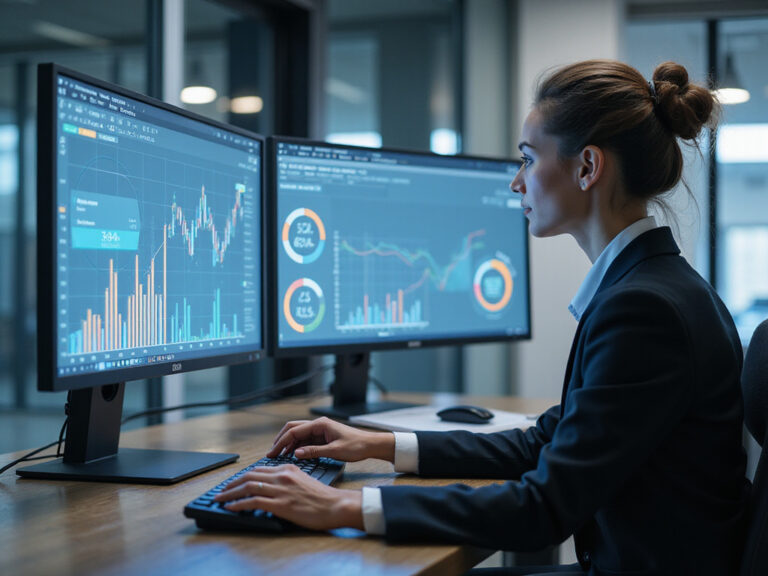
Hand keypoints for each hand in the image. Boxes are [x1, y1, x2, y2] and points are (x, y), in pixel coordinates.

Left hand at [213, 464, 362, 530]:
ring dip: (229, 493)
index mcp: (287, 469)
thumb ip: (287, 480)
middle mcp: (282, 476)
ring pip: (248, 487)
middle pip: (249, 476)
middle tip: (221, 491)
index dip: (242, 477)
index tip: (233, 483)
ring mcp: (281, 490)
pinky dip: (238, 504)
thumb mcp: (303, 480)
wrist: (335, 505)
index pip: (258, 469)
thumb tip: (273, 486)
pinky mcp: (281, 505)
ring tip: (219, 498)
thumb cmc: (322, 497)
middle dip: (231, 484)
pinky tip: (231, 507)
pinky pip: (253, 502)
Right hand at [267, 417, 394, 462]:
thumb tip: (295, 453)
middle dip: (281, 440)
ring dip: (288, 444)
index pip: (294, 431)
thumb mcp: (334, 451)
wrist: (370, 445)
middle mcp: (318, 424)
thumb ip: (314, 452)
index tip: (272, 452)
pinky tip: (292, 455)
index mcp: (320, 424)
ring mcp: (320, 430)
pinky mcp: (322, 437)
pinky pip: (305, 440)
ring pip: (298, 434)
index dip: (281, 442)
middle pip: (293, 429)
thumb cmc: (356, 446)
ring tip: (278, 456)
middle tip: (271, 453)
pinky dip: (296, 447)